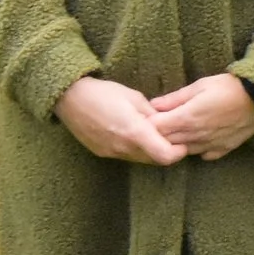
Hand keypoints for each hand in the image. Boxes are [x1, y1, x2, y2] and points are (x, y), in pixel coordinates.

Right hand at [55, 76, 185, 165]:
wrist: (70, 99)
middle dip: (167, 152)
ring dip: (151, 152)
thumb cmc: (105, 93)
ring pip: (140, 160)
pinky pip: (126, 157)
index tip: (183, 143)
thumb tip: (167, 123)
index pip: (164, 156)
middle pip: (154, 161)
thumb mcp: (135, 98)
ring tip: (154, 135)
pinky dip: (136, 150)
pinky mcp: (102, 153)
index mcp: (134, 132)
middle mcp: (123, 147)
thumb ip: (152, 114)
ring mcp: (111, 152)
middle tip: (173, 138)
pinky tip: (136, 136)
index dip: (178, 153)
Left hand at [149, 73, 253, 160]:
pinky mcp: (222, 149)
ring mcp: (209, 145)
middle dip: (159, 135)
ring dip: (177, 144)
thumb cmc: (229, 86)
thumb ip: (175, 98)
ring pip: (182, 151)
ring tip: (179, 132)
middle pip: (166, 142)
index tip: (148, 118)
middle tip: (160, 126)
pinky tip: (200, 139)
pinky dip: (197, 149)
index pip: (155, 129)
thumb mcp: (200, 85)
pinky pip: (203, 155)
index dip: (148, 124)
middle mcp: (195, 136)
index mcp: (186, 118)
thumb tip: (152, 105)